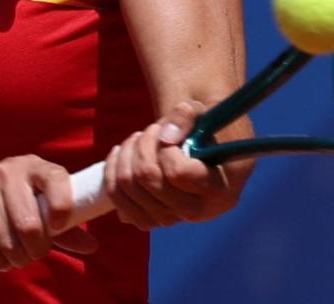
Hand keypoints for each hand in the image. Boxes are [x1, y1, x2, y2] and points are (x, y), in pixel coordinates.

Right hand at [0, 155, 98, 270]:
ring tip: (16, 254)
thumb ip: (65, 226)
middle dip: (36, 249)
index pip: (56, 180)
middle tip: (35, 251)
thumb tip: (92, 246)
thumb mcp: (38, 203)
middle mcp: (8, 172)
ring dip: (16, 258)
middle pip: (29, 225)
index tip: (58, 226)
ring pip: (8, 242)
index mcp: (34, 167)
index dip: (62, 206)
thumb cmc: (10, 200)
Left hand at [104, 100, 240, 229]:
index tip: (168, 134)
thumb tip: (165, 136)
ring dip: (125, 156)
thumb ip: (186, 116)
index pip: (179, 174)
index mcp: (221, 188)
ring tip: (137, 138)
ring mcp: (173, 219)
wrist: (199, 148)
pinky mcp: (151, 221)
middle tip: (151, 130)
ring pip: (129, 190)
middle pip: (150, 181)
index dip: (166, 149)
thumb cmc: (204, 127)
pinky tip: (121, 154)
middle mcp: (199, 212)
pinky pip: (118, 202)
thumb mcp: (202, 112)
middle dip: (142, 147)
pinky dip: (112, 173)